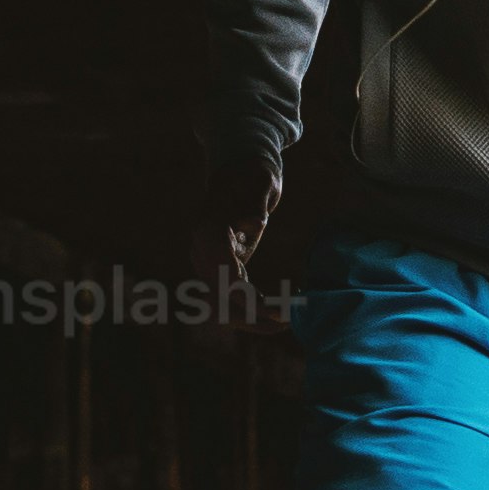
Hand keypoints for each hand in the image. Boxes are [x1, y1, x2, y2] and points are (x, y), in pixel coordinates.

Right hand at [217, 146, 301, 306]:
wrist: (237, 168)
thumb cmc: (252, 174)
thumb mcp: (260, 181)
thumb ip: (257, 202)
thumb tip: (255, 223)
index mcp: (209, 231)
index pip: (223, 275)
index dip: (247, 298)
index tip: (273, 311)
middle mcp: (201, 251)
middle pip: (219, 299)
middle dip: (252, 317)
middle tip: (287, 320)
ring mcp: (205, 262)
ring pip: (221, 307)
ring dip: (251, 320)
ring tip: (285, 321)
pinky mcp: (216, 268)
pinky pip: (228, 299)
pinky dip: (250, 310)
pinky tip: (277, 309)